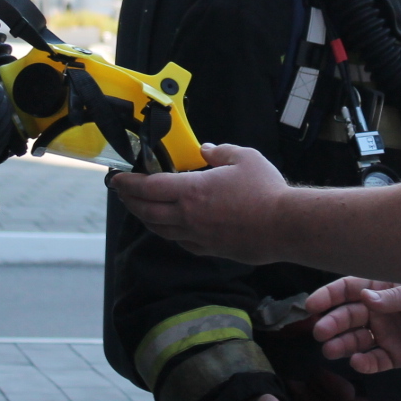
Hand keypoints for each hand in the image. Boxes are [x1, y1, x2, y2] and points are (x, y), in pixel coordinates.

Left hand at [110, 144, 289, 263]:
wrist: (284, 226)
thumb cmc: (265, 190)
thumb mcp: (243, 158)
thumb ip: (220, 152)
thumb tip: (205, 150)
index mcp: (191, 191)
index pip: (147, 188)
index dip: (128, 183)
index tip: (116, 178)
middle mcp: (187, 217)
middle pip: (147, 211)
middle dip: (129, 201)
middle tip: (122, 192)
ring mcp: (197, 236)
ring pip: (160, 229)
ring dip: (145, 217)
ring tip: (140, 208)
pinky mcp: (209, 249)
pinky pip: (180, 241)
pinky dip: (168, 232)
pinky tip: (170, 227)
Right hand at [307, 277, 400, 374]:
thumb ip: (395, 297)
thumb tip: (366, 298)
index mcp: (381, 290)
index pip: (348, 290)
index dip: (328, 296)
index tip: (312, 305)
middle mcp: (378, 312)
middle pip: (347, 317)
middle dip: (332, 324)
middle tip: (320, 332)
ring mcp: (385, 334)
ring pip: (356, 340)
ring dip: (342, 345)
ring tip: (330, 350)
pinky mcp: (395, 356)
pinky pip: (375, 361)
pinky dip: (365, 363)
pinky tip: (358, 363)